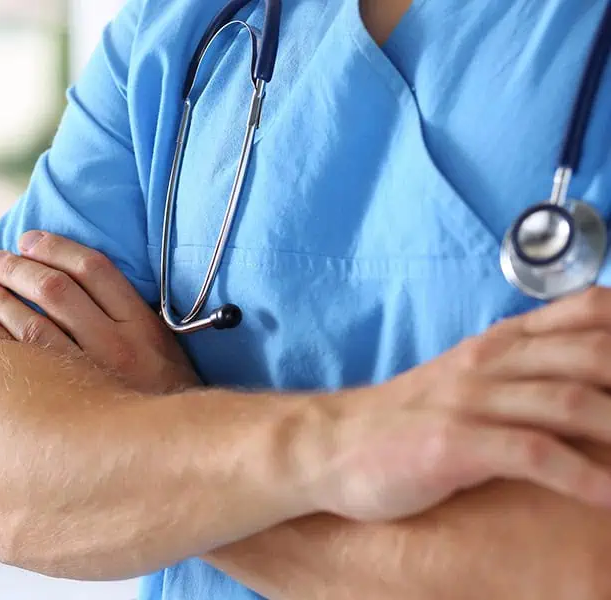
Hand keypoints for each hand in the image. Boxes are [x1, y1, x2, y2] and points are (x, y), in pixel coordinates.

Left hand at [0, 231, 199, 394]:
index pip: (93, 268)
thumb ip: (127, 312)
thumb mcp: (161, 345)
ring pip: (33, 325)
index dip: (55, 247)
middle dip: (16, 268)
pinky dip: (0, 338)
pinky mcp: (69, 406)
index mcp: (141, 324)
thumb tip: (77, 276)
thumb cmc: (163, 393)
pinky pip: (26, 365)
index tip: (28, 239)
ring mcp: (91, 377)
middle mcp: (117, 346)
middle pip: (56, 290)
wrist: (174, 452)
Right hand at [313, 287, 610, 521]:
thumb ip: (520, 373)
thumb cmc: (406, 421)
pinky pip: (533, 453)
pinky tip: (610, 498)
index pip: (585, 310)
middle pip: (592, 354)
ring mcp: (470, 400)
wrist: (333, 444)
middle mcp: (490, 362)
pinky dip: (583, 476)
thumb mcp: (466, 383)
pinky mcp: (453, 443)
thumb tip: (586, 382)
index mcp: (498, 343)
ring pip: (571, 401)